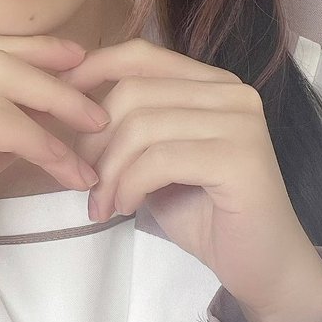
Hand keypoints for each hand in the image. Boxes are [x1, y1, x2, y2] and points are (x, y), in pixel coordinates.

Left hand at [58, 38, 321, 321]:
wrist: (264, 267)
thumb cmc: (207, 215)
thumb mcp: (158, 161)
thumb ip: (130, 128)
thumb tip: (69, 108)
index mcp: (213, 83)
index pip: (141, 55)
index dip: (93, 71)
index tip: (58, 105)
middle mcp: (232, 92)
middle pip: (134, 91)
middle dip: (95, 139)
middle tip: (86, 182)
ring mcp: (241, 121)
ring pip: (142, 126)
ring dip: (110, 171)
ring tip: (103, 204)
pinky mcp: (240, 157)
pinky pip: (160, 159)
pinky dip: (130, 185)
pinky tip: (126, 208)